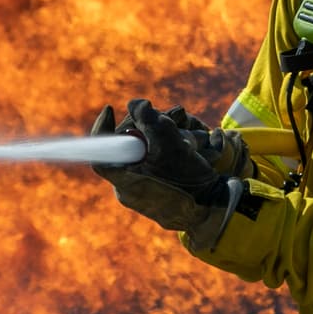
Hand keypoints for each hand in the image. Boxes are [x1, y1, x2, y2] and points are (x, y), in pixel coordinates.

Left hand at [90, 99, 243, 250]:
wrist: (214, 209)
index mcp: (124, 180)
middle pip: (125, 148)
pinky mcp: (155, 195)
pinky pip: (154, 167)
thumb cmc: (190, 179)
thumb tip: (133, 104)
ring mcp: (141, 194)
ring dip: (163, 139)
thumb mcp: (169, 140)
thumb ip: (147, 117)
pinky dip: (168, 153)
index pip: (99, 151)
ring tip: (187, 138)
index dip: (102, 126)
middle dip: (146, 128)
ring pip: (143, 155)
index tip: (111, 108)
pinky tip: (188, 149)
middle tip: (167, 119)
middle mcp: (128, 189)